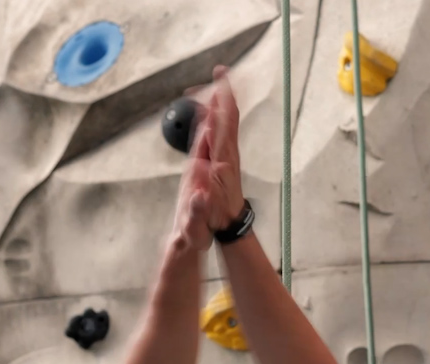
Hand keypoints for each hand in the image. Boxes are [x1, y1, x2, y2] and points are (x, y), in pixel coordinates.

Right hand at [191, 65, 244, 234]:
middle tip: (221, 70)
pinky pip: (221, 129)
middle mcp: (227, 153)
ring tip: (218, 80)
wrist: (230, 226)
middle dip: (225, 93)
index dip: (223, 103)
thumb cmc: (215, 217)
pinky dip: (217, 114)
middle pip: (228, 117)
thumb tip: (199, 186)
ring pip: (226, 121)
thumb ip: (200, 198)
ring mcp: (227, 154)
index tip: (221, 81)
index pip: (224, 125)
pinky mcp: (223, 157)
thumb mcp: (203, 213)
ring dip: (221, 101)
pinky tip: (213, 107)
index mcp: (221, 161)